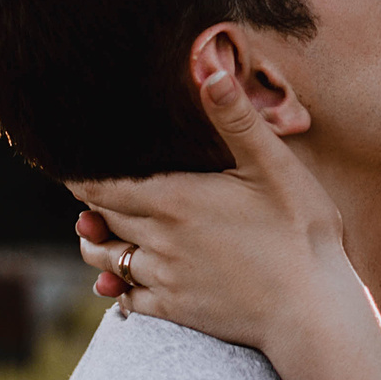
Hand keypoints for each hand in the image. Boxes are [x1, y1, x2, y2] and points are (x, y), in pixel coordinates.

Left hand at [69, 66, 372, 357]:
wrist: (313, 311)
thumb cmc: (301, 232)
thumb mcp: (275, 167)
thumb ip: (236, 120)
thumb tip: (208, 69)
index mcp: (176, 201)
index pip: (104, 186)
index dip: (80, 176)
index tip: (68, 163)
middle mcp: (160, 240)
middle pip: (101, 218)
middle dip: (88, 203)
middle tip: (81, 188)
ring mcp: (166, 278)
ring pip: (107, 259)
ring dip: (96, 244)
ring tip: (93, 232)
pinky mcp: (177, 309)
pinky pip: (127, 299)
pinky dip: (115, 287)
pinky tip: (116, 282)